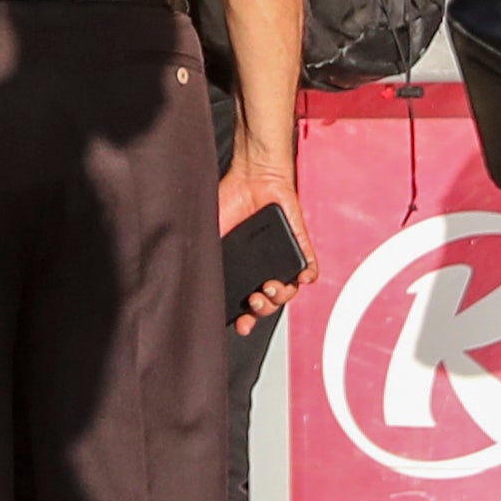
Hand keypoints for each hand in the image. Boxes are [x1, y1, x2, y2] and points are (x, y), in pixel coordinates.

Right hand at [215, 167, 311, 332]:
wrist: (250, 175)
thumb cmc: (229, 200)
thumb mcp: (210, 236)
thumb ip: (205, 259)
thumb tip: (191, 280)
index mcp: (242, 269)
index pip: (246, 302)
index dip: (245, 318)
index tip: (241, 325)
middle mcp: (262, 267)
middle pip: (269, 301)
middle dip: (263, 309)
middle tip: (255, 300)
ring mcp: (280, 257)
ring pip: (289, 289)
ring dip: (282, 296)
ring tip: (270, 288)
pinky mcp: (297, 243)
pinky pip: (309, 265)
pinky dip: (307, 275)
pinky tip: (301, 278)